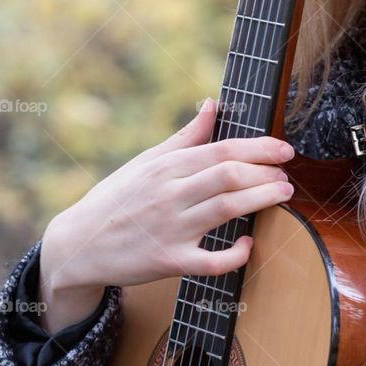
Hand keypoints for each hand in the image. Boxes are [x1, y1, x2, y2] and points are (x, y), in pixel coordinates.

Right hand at [40, 98, 295, 296]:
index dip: (259, 147)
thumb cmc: (117, 198)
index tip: (285, 149)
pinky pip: (210, 261)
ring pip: (225, 209)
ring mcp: (170, 228)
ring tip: (283, 195)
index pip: (221, 150)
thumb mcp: (146, 162)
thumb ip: (185, 136)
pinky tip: (249, 244)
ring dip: (261, 200)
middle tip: (287, 175)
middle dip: (265, 172)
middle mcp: (169, 194)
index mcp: (166, 166)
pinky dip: (235, 254)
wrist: (78, 244)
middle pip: (228, 175)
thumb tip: (211, 104)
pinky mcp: (168, 261)